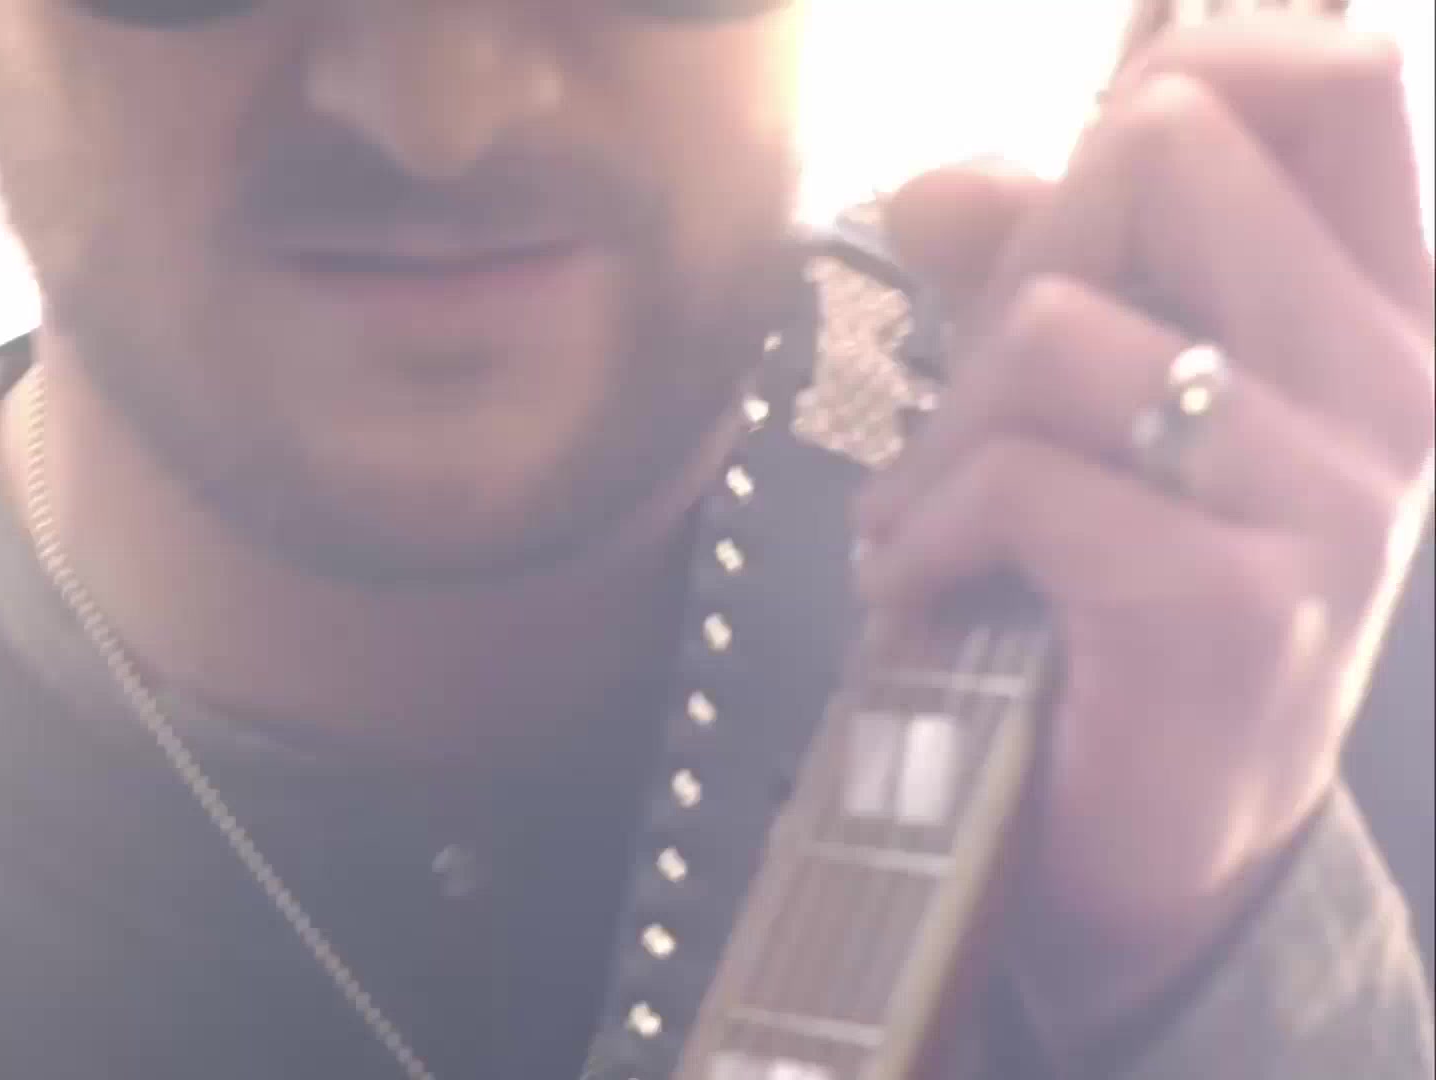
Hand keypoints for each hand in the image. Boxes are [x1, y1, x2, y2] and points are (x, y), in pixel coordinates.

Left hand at [854, 16, 1434, 1047]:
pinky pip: (1012, 479)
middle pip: (1163, 146)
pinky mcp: (1226, 602)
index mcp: (1382, 318)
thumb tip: (932, 175)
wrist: (1166, 859)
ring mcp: (1328, 498)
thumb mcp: (1095, 418)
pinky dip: (923, 532)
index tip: (1083, 169)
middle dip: (1011, 262)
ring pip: (1053, 323)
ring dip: (942, 430)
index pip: (1332, 80)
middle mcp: (1394, 389)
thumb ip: (1035, 275)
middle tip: (974, 403)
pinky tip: (922, 591)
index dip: (1182, 68)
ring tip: (930, 520)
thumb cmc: (1120, 610)